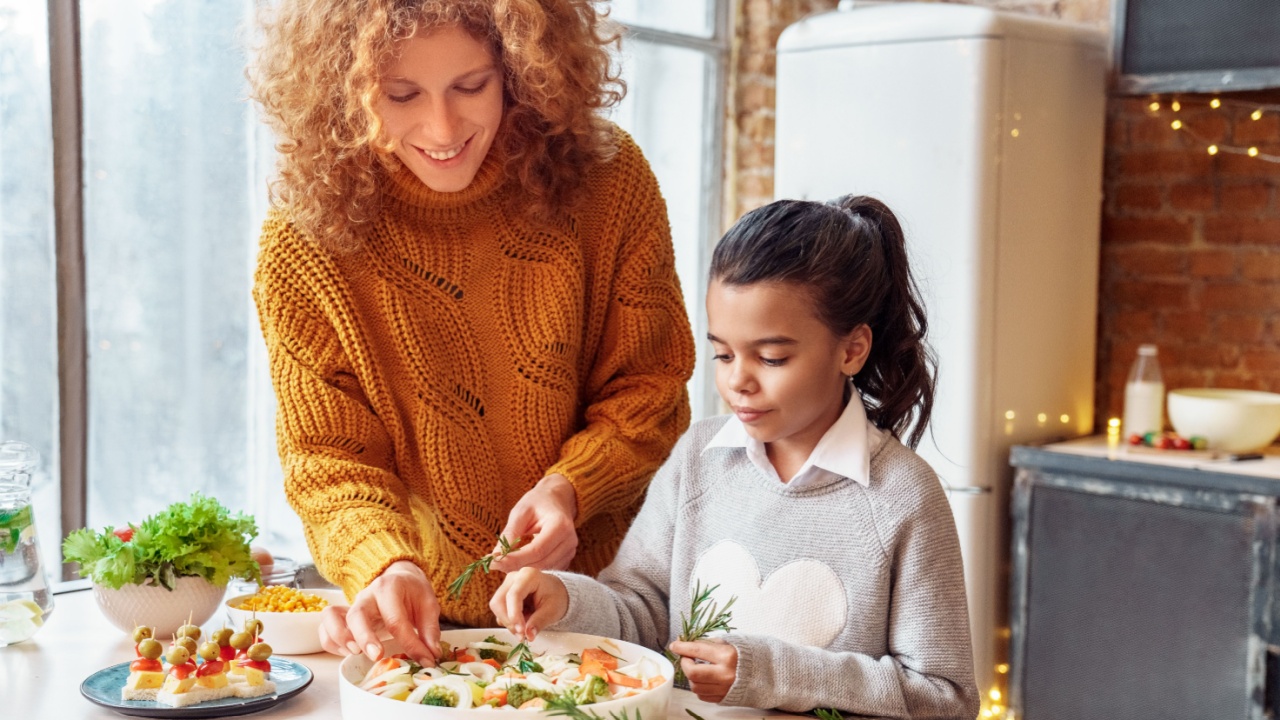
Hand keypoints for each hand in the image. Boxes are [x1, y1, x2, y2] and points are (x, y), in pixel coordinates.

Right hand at [318, 560, 440, 665]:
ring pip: (333, 617)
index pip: (396, 619)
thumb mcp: (429, 604)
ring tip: (355, 653)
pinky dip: (331, 642)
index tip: (424, 660)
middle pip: (357, 615)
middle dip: (365, 637)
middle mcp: (366, 595)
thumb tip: (431, 654)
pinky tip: (348, 652)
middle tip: (376, 656)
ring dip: (341, 638)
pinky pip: (325, 627)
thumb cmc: (413, 592)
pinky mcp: (343, 616)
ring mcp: (351, 605)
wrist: (399, 578)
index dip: (410, 643)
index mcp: (389, 588)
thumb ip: (430, 630)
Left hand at [489, 474, 578, 572]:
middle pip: (541, 562)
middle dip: (517, 566)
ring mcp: (570, 551)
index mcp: (560, 525)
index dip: (515, 559)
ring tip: (506, 561)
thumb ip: (510, 533)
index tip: (494, 562)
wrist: (556, 499)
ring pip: (544, 569)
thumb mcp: (520, 512)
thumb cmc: (538, 502)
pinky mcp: (567, 558)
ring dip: (523, 569)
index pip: (537, 550)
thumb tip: (496, 556)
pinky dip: (532, 568)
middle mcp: (570, 540)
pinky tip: (520, 561)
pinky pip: (548, 569)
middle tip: (495, 564)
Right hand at [489, 567, 568, 640]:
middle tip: (522, 636)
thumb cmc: (556, 597)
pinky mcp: (503, 595)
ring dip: (508, 623)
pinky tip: (522, 623)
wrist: (555, 592)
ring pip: (497, 607)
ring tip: (524, 631)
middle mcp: (514, 578)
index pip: (514, 595)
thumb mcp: (552, 611)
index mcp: (528, 576)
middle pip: (499, 601)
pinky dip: (508, 622)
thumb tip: (528, 636)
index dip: (514, 615)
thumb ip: (539, 622)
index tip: (521, 631)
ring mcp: (507, 585)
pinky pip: (499, 611)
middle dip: (509, 621)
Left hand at [668, 638, 737, 703]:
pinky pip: (701, 695)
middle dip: (684, 663)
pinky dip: (698, 686)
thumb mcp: (725, 644)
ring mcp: (723, 688)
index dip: (682, 647)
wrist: (759, 674)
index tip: (674, 645)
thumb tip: (684, 643)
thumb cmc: (741, 656)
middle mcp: (724, 674)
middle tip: (686, 658)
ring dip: (691, 676)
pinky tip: (703, 679)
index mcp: (727, 656)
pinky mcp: (722, 698)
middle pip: (692, 672)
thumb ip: (705, 644)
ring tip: (696, 668)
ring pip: (694, 686)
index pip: (697, 650)